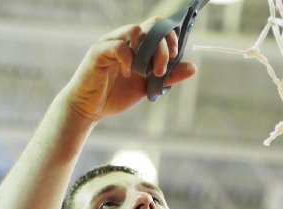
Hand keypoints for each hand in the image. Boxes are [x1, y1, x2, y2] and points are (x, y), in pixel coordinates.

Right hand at [64, 18, 196, 121]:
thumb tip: (192, 68)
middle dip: (163, 46)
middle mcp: (126, 39)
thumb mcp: (148, 87)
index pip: (158, 27)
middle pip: (151, 26)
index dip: (171, 37)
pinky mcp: (99, 52)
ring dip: (148, 53)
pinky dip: (128, 60)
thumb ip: (168, 77)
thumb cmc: (116, 95)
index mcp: (138, 45)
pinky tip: (128, 74)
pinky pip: (118, 46)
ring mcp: (111, 42)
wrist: (90, 108)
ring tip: (147, 73)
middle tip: (162, 69)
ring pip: (135, 31)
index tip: (175, 56)